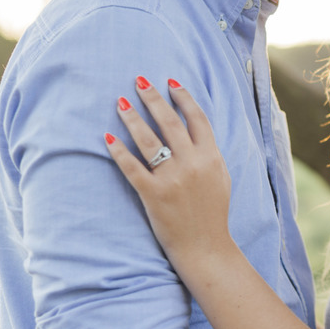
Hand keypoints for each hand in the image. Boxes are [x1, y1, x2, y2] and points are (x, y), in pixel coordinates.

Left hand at [104, 76, 232, 266]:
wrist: (205, 247)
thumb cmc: (213, 213)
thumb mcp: (221, 178)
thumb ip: (210, 154)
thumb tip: (197, 131)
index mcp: (211, 157)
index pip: (196, 118)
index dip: (183, 97)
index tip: (170, 82)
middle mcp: (192, 164)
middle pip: (170, 122)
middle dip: (153, 98)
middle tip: (138, 81)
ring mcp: (173, 179)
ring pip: (149, 140)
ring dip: (133, 118)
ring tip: (120, 103)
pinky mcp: (154, 195)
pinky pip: (132, 168)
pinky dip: (119, 151)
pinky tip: (108, 138)